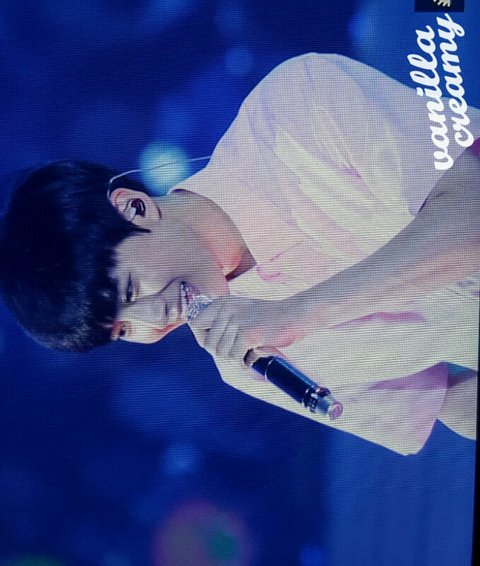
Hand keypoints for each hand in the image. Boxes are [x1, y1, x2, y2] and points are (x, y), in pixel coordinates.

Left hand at [188, 296, 304, 365]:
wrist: (295, 314)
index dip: (203, 338)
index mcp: (222, 302)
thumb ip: (222, 322)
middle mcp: (226, 309)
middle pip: (208, 343)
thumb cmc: (269, 318)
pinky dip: (243, 362)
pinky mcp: (248, 335)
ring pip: (221, 353)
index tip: (216, 344)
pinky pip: (234, 358)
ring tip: (248, 352)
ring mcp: (237, 322)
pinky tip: (253, 356)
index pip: (195, 323)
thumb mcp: (240, 311)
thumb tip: (204, 343)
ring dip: (235, 358)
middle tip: (238, 351)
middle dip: (221, 352)